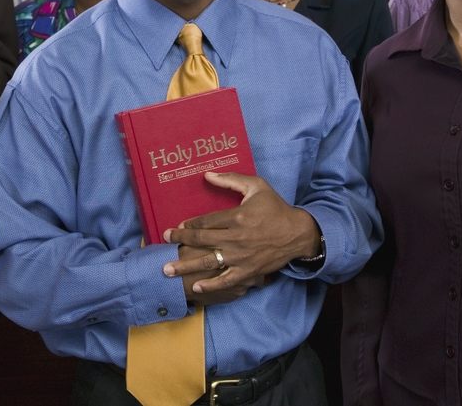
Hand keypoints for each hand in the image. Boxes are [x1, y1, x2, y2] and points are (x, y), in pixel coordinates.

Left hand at [162, 172, 321, 295]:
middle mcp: (236, 237)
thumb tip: (207, 174)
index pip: (206, 221)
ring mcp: (242, 256)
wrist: (297, 233)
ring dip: (186, 266)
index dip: (189, 225)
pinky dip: (211, 285)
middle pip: (202, 240)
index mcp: (237, 216)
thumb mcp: (256, 186)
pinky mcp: (248, 271)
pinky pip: (226, 280)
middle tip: (164, 241)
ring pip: (209, 262)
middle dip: (180, 240)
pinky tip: (196, 286)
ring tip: (167, 269)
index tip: (176, 227)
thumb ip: (231, 179)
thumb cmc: (275, 208)